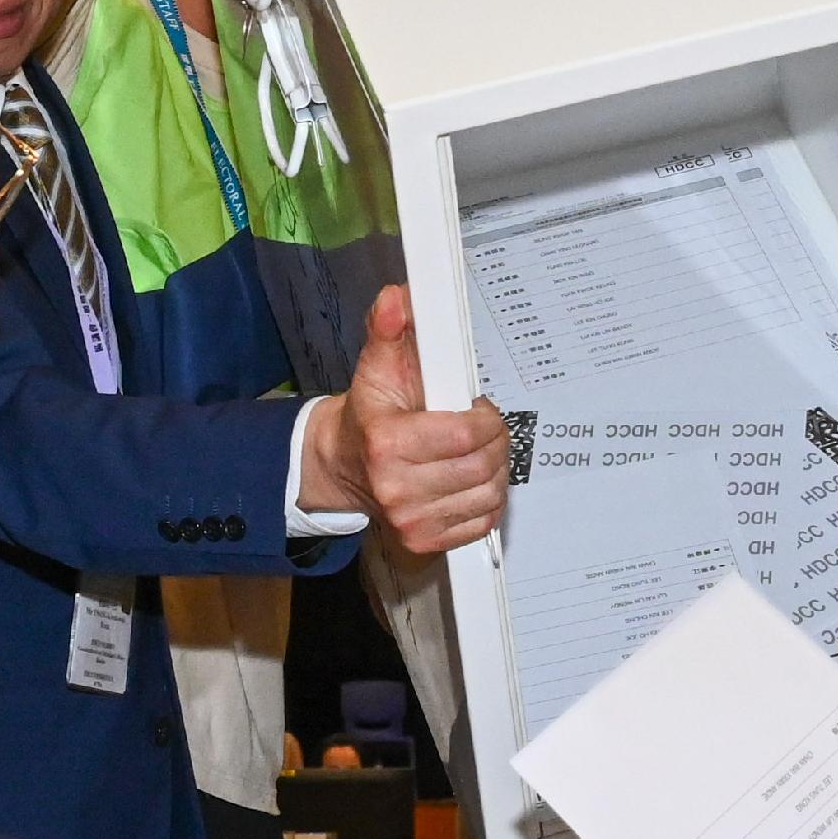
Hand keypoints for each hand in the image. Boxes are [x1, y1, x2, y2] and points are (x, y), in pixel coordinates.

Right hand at [301, 284, 511, 553]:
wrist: (343, 465)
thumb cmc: (371, 415)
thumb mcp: (377, 365)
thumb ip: (390, 328)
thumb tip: (399, 297)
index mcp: (386, 443)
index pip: (465, 434)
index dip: (484, 418)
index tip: (478, 409)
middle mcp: (397, 488)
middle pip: (483, 465)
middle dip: (494, 441)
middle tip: (481, 428)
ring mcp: (411, 521)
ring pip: (489, 493)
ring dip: (494, 469)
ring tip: (475, 452)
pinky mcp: (425, 541)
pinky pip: (483, 520)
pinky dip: (486, 498)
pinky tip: (468, 480)